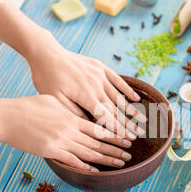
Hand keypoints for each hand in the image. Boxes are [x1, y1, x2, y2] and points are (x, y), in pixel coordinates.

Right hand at [0, 95, 132, 170]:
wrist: (6, 116)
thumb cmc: (27, 107)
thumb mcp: (52, 101)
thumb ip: (68, 109)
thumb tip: (80, 114)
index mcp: (71, 117)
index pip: (99, 126)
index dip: (115, 133)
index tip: (127, 138)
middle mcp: (69, 129)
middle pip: (98, 141)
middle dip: (116, 148)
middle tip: (130, 153)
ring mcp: (60, 140)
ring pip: (89, 152)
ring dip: (106, 158)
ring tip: (120, 163)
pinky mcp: (50, 150)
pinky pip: (71, 160)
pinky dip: (84, 166)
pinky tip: (95, 170)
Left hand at [26, 32, 145, 139]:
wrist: (47, 53)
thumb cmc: (47, 78)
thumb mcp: (55, 98)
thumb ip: (73, 112)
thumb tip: (88, 125)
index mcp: (86, 96)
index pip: (106, 117)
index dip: (119, 129)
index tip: (129, 138)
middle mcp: (97, 86)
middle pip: (116, 109)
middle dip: (129, 123)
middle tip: (140, 134)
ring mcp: (100, 75)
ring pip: (119, 96)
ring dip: (132, 109)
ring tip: (143, 119)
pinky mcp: (100, 67)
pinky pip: (117, 80)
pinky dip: (127, 89)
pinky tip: (136, 98)